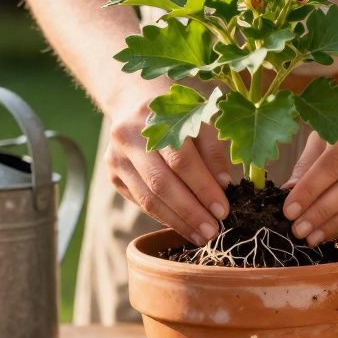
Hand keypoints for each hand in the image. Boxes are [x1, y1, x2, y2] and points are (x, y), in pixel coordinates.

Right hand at [104, 86, 232, 244]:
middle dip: (190, 212)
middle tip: (213, 231)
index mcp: (153, 118)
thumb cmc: (176, 112)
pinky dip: (165, 217)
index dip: (203, 188)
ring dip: (178, 222)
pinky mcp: (113, 175)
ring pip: (148, 199)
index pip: (181, 160)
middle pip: (161, 184)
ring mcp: (116, 159)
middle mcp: (128, 138)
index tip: (223, 210)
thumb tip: (224, 186)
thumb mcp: (199, 119)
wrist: (133, 101)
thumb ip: (212, 150)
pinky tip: (184, 225)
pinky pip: (141, 203)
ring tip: (201, 236)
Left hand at [283, 87, 337, 245]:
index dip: (311, 188)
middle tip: (298, 229)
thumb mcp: (324, 133)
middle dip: (322, 212)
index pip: (337, 161)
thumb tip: (288, 195)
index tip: (289, 210)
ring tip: (311, 236)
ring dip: (335, 224)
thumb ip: (308, 163)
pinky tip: (329, 230)